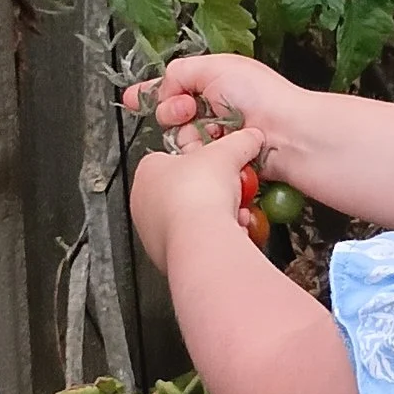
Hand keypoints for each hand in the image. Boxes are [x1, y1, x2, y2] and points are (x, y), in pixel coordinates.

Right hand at [126, 53, 301, 162]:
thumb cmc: (260, 96)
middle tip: (185, 111)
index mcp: (214, 80)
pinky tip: (213, 147)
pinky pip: (194, 157)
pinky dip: (200, 152)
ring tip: (208, 131)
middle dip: (172, 110)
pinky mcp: (220, 159)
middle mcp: (214, 107)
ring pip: (180, 137)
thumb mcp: (214, 67)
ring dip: (188, 133)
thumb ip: (178, 73)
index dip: (151, 92)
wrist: (286, 133)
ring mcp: (217, 134)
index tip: (131, 99)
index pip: (174, 85)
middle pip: (172, 113)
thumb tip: (162, 89)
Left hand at [130, 127, 267, 270]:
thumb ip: (240, 142)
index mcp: (147, 171)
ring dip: (218, 214)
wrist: (201, 240)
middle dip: (214, 191)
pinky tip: (231, 231)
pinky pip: (196, 241)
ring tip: (235, 212)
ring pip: (192, 218)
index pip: (173, 158)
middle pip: (186, 190)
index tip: (221, 163)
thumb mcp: (226, 153)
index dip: (202, 160)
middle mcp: (143, 203)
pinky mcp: (168, 255)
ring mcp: (153, 232)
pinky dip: (215, 236)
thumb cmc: (197, 195)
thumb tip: (249, 138)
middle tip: (232, 189)